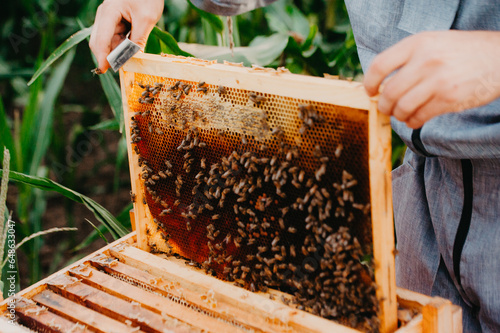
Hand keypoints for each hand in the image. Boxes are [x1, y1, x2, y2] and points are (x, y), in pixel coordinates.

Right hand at [89, 0, 163, 72]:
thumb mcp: (147, 19)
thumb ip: (138, 39)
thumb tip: (132, 57)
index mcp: (109, 11)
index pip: (102, 38)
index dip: (102, 56)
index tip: (104, 69)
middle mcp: (104, 15)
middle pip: (99, 41)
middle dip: (108, 56)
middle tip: (120, 68)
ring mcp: (108, 19)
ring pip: (107, 42)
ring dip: (116, 52)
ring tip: (129, 58)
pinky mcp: (114, 23)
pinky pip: (114, 39)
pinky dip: (120, 47)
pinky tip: (129, 51)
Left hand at [364, 30, 499, 128]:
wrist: (499, 57)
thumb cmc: (461, 52)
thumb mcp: (432, 43)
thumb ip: (408, 58)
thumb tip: (381, 82)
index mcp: (417, 43)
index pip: (380, 65)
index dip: (369, 82)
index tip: (370, 91)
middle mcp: (425, 61)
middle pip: (388, 92)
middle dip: (383, 105)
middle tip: (387, 108)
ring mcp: (437, 81)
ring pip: (401, 108)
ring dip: (398, 115)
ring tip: (402, 113)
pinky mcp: (448, 99)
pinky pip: (419, 117)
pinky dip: (412, 122)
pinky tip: (415, 119)